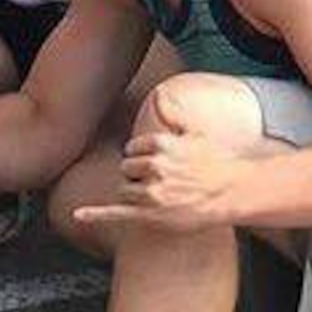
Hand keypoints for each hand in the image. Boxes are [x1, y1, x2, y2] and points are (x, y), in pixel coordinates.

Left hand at [75, 84, 239, 232]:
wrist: (233, 191)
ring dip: (134, 192)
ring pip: (124, 189)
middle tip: (160, 181)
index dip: (141, 156)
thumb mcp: (195, 131)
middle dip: (137, 174)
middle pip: (126, 169)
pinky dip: (94, 215)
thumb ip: (173, 113)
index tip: (154, 162)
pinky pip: (116, 214)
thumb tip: (159, 96)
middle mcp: (154, 167)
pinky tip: (78, 215)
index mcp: (161, 144)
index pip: (133, 148)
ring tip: (158, 195)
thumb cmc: (215, 161)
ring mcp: (151, 193)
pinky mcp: (151, 216)